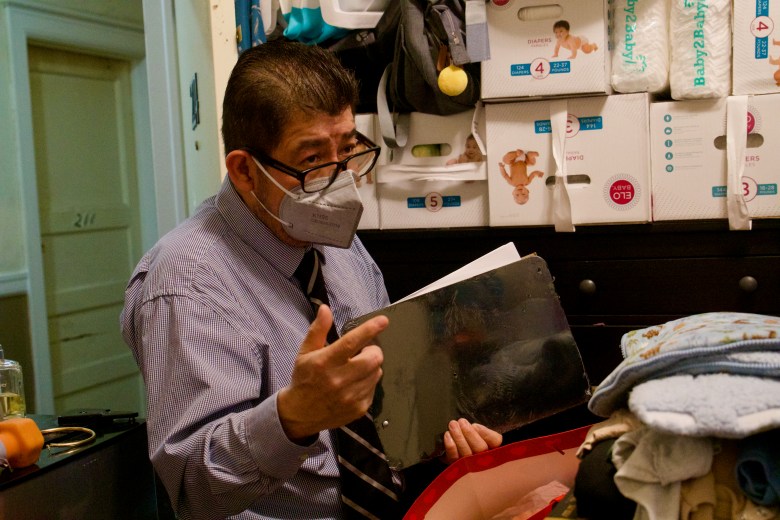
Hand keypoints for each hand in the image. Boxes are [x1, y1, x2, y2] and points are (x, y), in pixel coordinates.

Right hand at [277, 305, 388, 441]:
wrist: (299, 414)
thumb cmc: (304, 379)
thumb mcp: (305, 352)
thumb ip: (318, 330)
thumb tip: (325, 309)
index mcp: (325, 363)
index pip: (351, 343)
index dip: (369, 330)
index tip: (383, 321)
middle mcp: (338, 380)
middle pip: (373, 358)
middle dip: (372, 350)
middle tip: (363, 351)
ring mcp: (350, 397)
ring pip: (377, 372)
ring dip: (371, 366)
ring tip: (357, 368)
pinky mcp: (359, 409)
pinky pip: (374, 388)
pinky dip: (369, 381)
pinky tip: (355, 383)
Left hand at [440, 418, 502, 464]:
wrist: (460, 455)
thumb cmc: (476, 440)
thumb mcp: (485, 434)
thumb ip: (485, 432)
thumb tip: (475, 427)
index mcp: (495, 448)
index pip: (495, 441)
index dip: (485, 433)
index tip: (475, 425)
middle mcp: (485, 460)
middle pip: (480, 448)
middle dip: (469, 433)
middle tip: (461, 421)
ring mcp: (471, 465)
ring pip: (466, 453)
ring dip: (459, 437)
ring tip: (453, 424)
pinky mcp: (457, 466)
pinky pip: (454, 458)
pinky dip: (450, 446)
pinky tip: (447, 435)